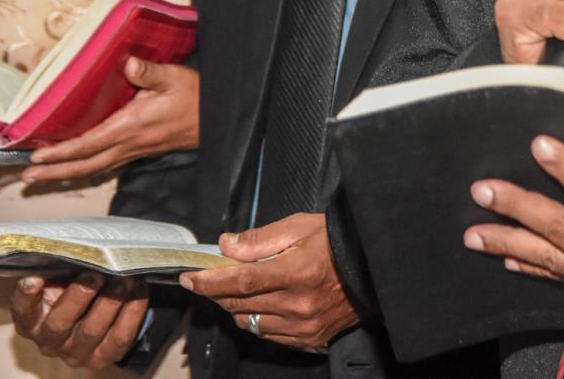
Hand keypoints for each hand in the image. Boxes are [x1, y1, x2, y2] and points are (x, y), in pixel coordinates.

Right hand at [11, 272, 148, 368]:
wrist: (95, 313)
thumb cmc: (73, 288)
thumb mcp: (60, 277)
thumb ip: (60, 267)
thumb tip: (74, 247)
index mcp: (31, 319)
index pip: (23, 310)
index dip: (26, 296)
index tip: (35, 278)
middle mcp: (49, 341)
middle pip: (59, 323)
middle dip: (80, 296)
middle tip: (97, 274)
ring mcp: (75, 353)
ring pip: (92, 330)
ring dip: (111, 301)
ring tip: (125, 278)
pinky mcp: (102, 358)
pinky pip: (120, 337)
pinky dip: (132, 312)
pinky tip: (139, 290)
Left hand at [24, 60, 198, 182]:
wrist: (217, 118)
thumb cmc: (195, 96)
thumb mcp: (174, 77)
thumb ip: (149, 71)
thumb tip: (127, 63)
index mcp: (132, 126)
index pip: (89, 143)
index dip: (61, 152)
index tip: (37, 156)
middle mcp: (129, 144)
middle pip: (85, 164)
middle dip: (55, 171)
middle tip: (27, 176)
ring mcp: (134, 150)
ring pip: (94, 168)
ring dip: (67, 173)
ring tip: (43, 176)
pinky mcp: (140, 151)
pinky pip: (106, 164)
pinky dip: (86, 168)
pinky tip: (77, 167)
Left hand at [180, 212, 357, 350]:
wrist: (373, 266)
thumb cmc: (338, 242)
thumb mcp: (301, 227)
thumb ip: (261, 239)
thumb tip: (227, 245)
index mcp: (296, 273)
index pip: (239, 281)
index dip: (209, 281)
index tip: (190, 277)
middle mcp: (298, 304)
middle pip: (240, 303)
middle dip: (216, 292)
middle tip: (206, 280)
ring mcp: (304, 325)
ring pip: (251, 323)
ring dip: (236, 307)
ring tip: (238, 289)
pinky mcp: (310, 338)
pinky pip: (269, 335)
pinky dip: (258, 321)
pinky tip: (261, 305)